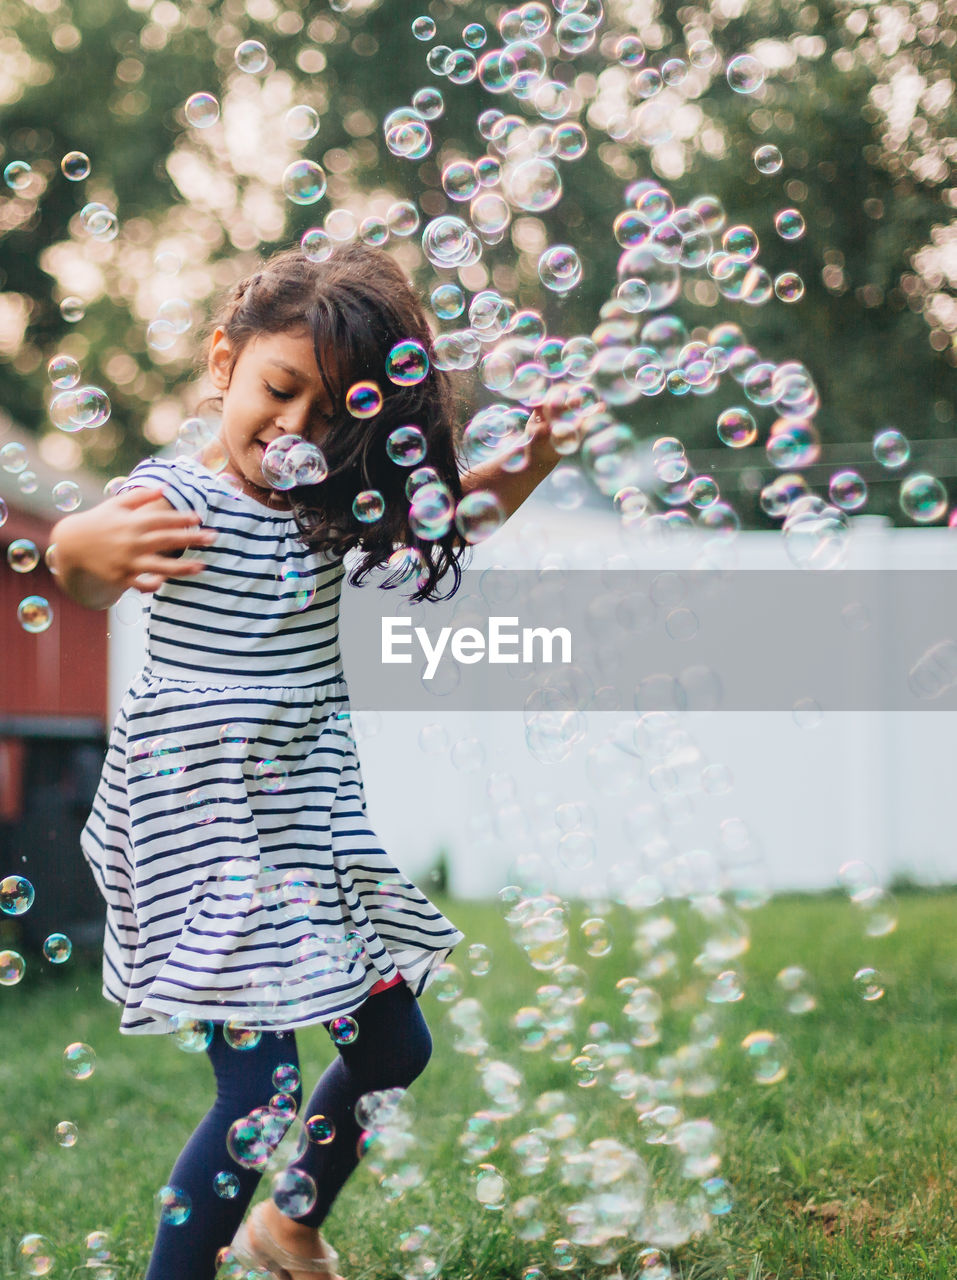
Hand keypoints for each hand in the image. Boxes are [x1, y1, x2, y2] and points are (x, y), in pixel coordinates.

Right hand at [53, 487, 215, 602]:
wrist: (71, 545)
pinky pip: (140, 584)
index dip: (182, 517)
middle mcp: (132, 542)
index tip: (199, 517)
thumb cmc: (98, 522)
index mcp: (132, 522)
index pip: (162, 519)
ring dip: (183, 568)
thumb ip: (141, 496)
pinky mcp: (120, 577)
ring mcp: (127, 561)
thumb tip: (165, 487)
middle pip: (167, 540)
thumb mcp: (116, 504)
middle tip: (214, 537)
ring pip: (159, 566)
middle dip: (192, 538)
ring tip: (202, 566)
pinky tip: (166, 583)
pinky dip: (152, 585)